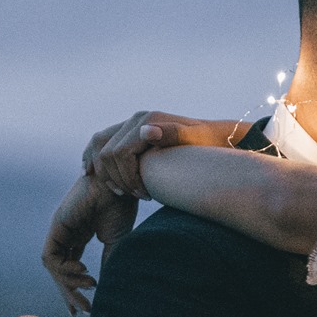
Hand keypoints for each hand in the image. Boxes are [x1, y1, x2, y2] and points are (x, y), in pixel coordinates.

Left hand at [42, 174, 136, 313]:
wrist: (121, 183)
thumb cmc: (121, 205)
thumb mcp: (116, 242)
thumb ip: (108, 263)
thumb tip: (107, 288)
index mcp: (79, 232)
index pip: (69, 265)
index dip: (74, 287)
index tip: (86, 308)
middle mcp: (66, 231)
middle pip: (59, 269)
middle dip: (69, 292)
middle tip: (84, 310)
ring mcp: (59, 228)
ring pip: (53, 266)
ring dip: (68, 284)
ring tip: (89, 289)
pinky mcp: (56, 226)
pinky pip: (51, 258)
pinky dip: (65, 271)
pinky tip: (84, 273)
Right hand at [84, 111, 224, 199]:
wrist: (213, 136)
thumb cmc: (206, 144)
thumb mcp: (194, 140)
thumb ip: (173, 134)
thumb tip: (147, 132)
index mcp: (147, 120)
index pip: (120, 153)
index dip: (128, 178)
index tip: (145, 195)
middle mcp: (136, 120)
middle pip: (108, 154)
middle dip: (120, 179)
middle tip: (140, 196)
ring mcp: (132, 125)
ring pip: (103, 152)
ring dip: (112, 176)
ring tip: (132, 193)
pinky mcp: (131, 133)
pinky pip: (106, 148)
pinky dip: (104, 166)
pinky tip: (112, 181)